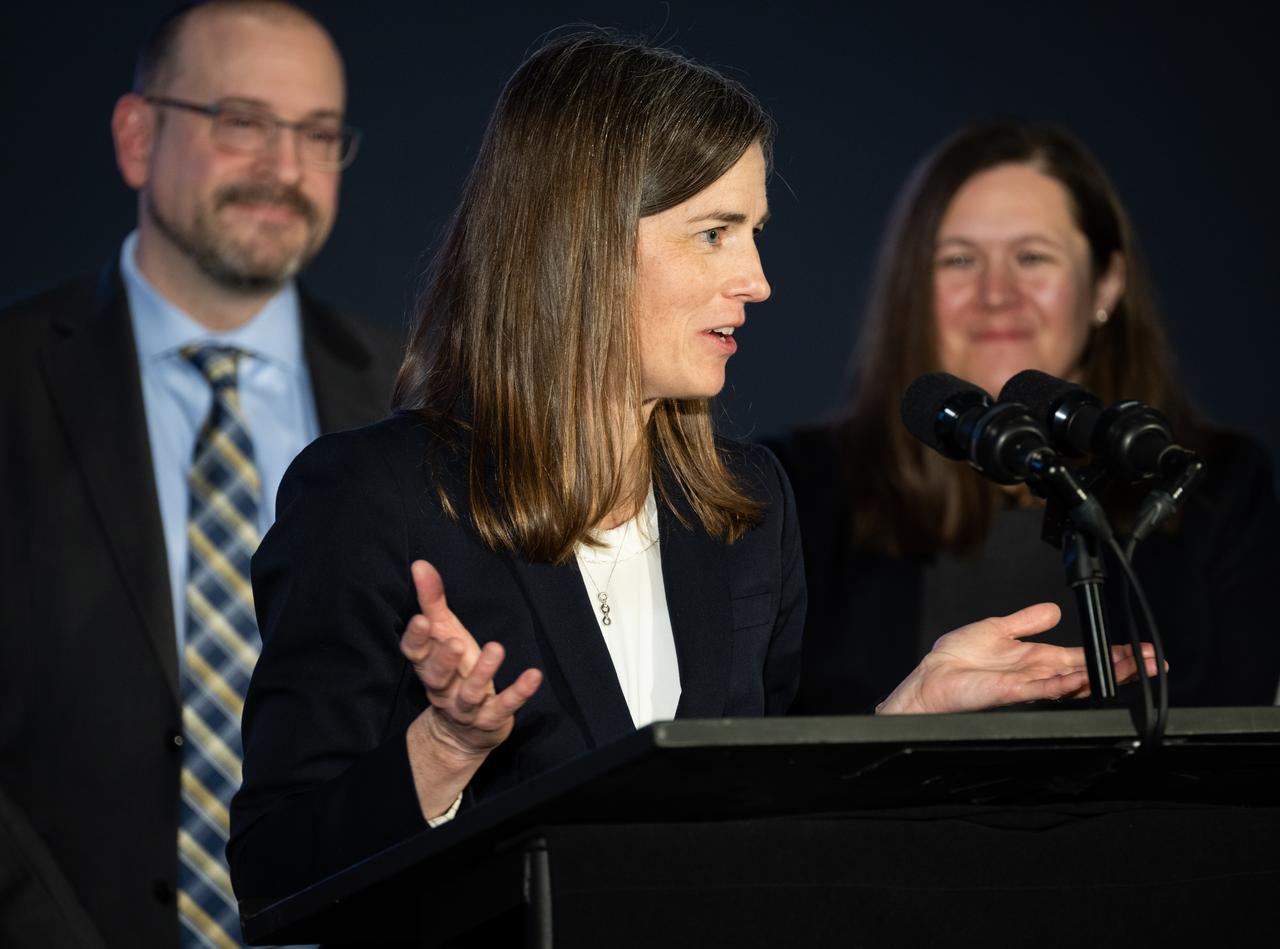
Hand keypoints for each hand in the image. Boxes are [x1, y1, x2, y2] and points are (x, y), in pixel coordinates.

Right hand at [400, 560, 541, 816]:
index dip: (416, 639)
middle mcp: (442, 689)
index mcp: (428, 666)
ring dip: (483, 673)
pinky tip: (534, 675)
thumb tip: (420, 564)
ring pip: (469, 693)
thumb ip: (433, 601)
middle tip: (455, 643)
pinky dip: (519, 692)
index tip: (420, 620)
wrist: (462, 730)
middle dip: (444, 661)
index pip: (415, 654)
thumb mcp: (445, 632)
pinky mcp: (491, 719)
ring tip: (496, 648)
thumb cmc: (454, 670)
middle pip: (436, 677)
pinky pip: (504, 707)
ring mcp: (466, 707)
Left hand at [876, 603, 1160, 714]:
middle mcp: (1037, 676)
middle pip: (1087, 672)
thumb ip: (1027, 622)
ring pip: (1071, 683)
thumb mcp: (997, 630)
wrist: (930, 679)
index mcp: (1036, 661)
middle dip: (1120, 667)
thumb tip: (1053, 609)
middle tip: (1151, 662)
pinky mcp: (1008, 693)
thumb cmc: (957, 660)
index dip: (1110, 655)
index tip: (1139, 651)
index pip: (1081, 658)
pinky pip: (1039, 690)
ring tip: (1129, 667)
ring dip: (1100, 675)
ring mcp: (1026, 687)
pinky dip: (1059, 685)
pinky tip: (1078, 679)